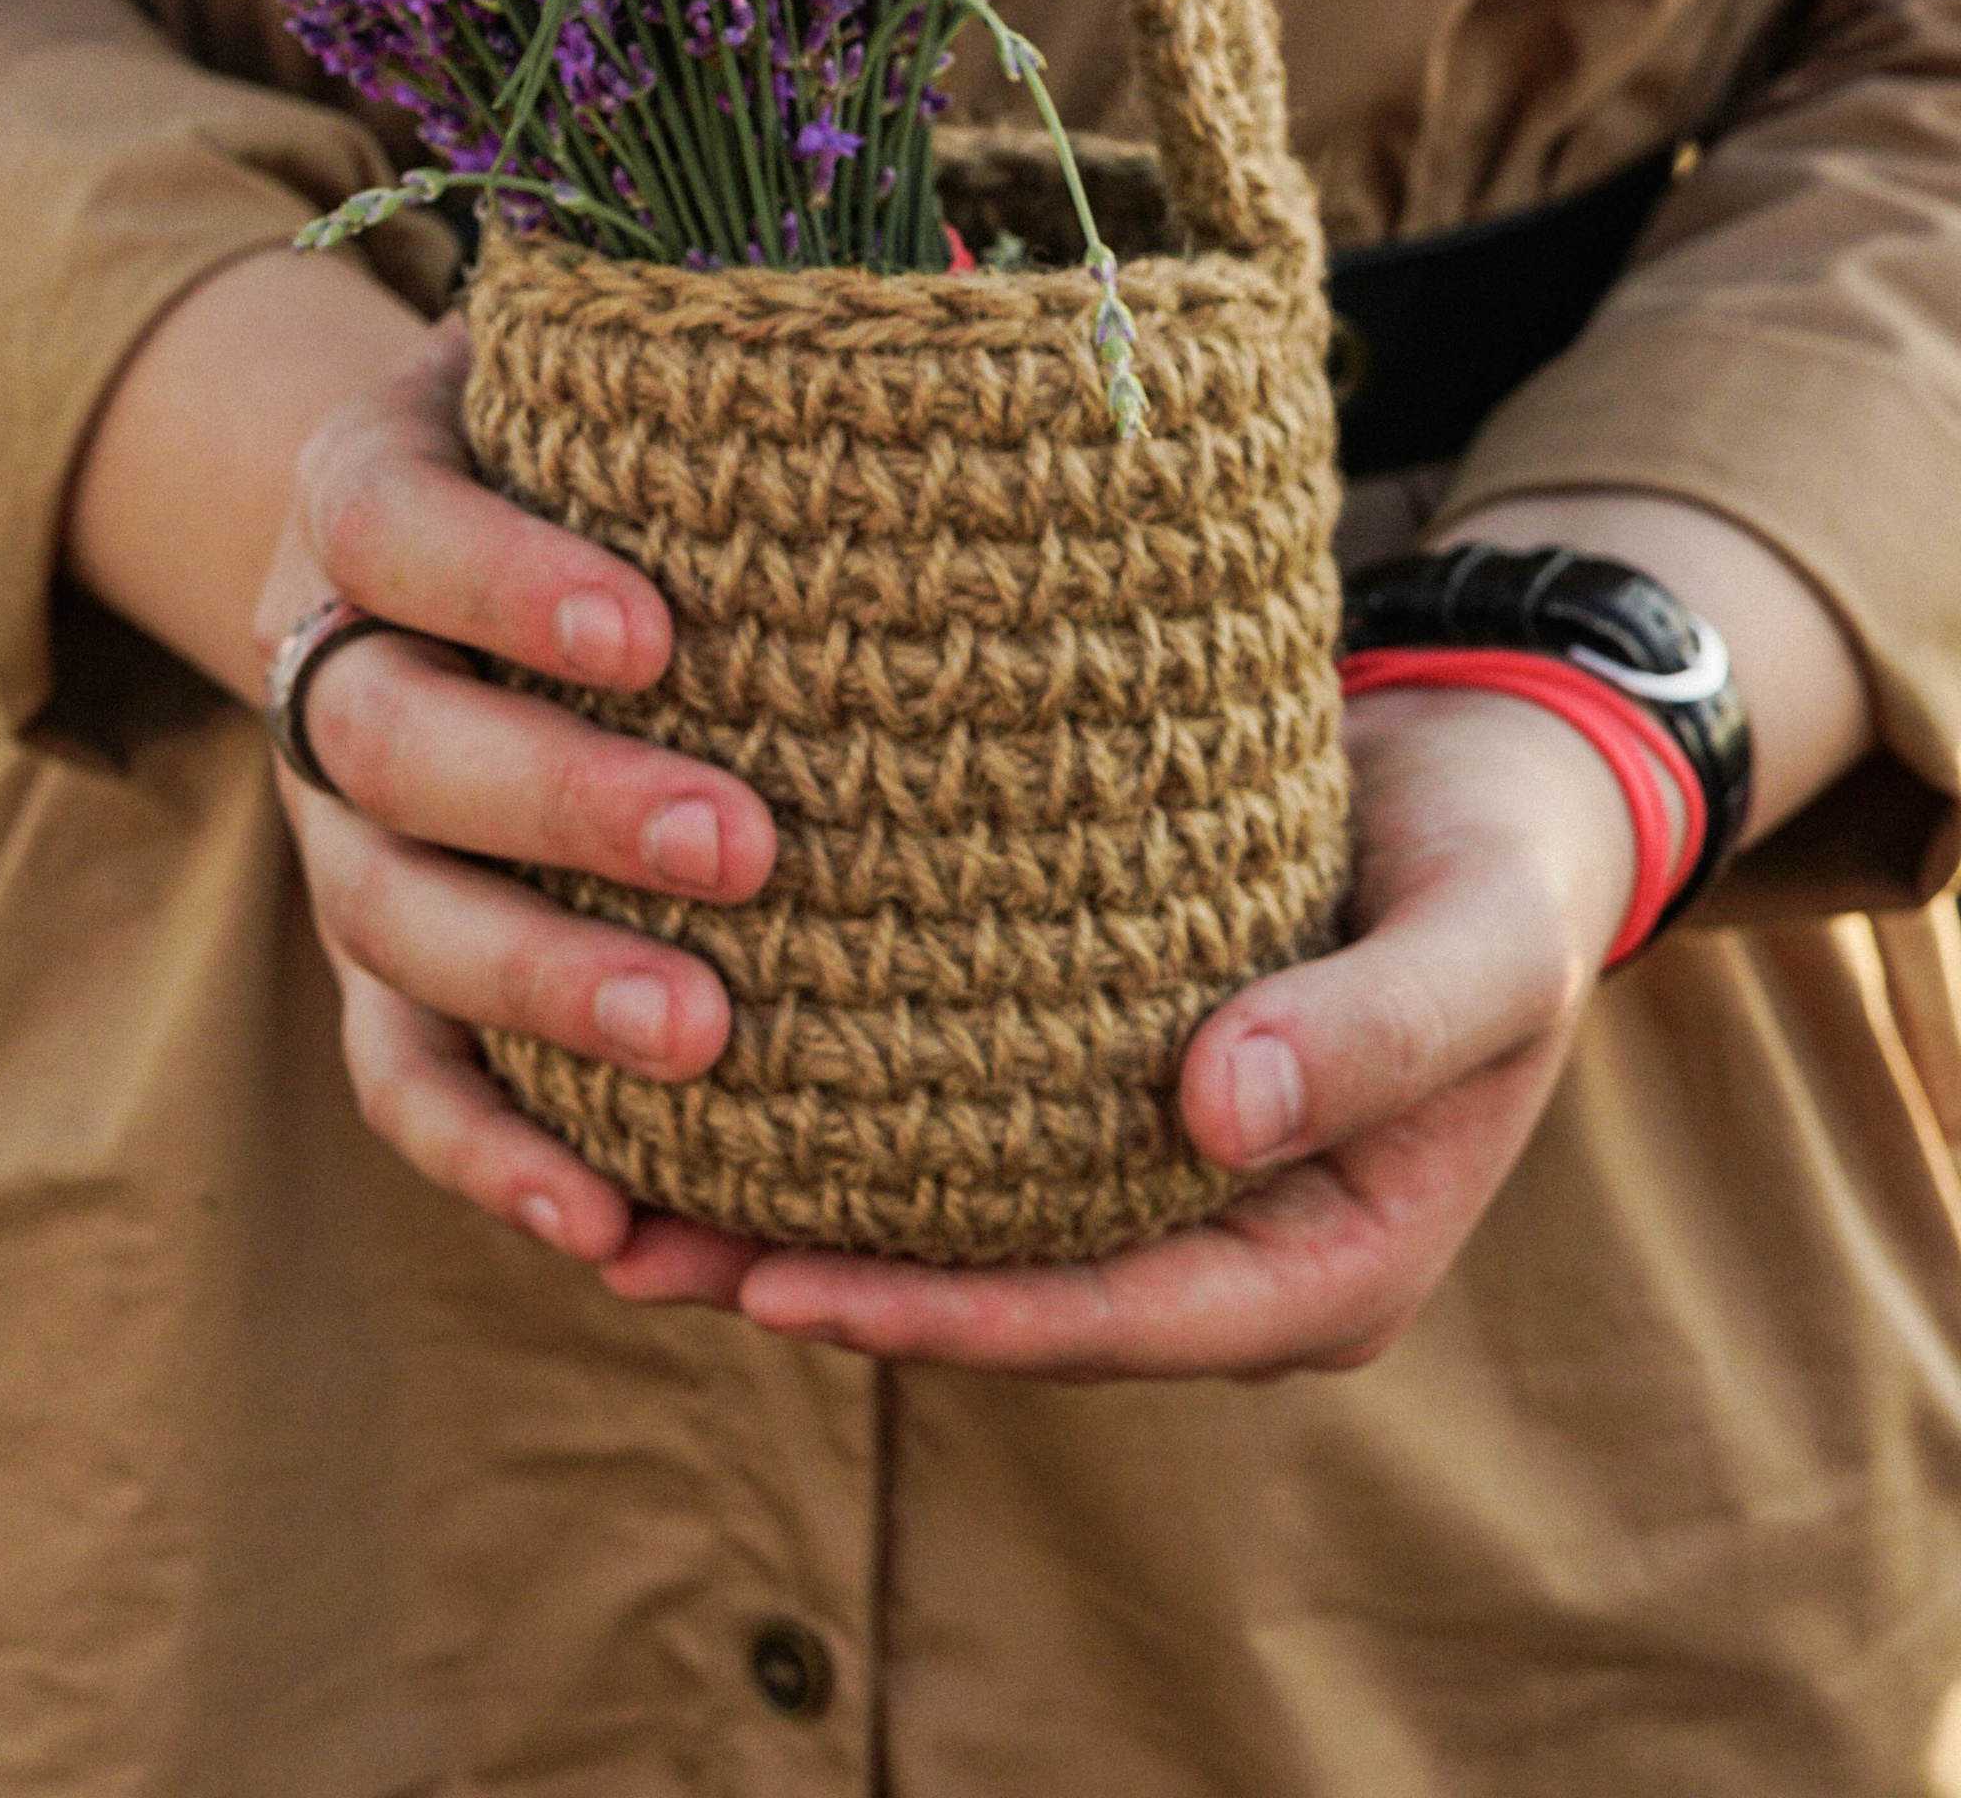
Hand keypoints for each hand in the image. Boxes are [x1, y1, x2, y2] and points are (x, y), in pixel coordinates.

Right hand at [252, 320, 773, 1260]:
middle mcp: (326, 657)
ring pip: (387, 922)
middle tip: (741, 848)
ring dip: (535, 985)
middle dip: (556, 801)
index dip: (502, 580)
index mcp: (373, 487)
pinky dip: (489, 1151)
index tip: (656, 628)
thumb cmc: (616, 440)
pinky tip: (607, 1224)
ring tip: (701, 1040)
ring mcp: (338, 826)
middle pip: (390, 740)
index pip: (395, 523)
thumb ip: (744, 339)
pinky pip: (399, 1072)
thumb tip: (960, 288)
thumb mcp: (636, 353)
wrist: (462, 543)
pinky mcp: (376, 961)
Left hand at [597, 679, 1639, 1374]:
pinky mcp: (1093, 1084)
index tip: (776, 1284)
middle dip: (815, 1286)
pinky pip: (952, 1127)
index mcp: (1320, 1268)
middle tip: (622, 1247)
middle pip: (996, 1300)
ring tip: (599, 1192)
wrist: (1503, 780)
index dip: (939, 1320)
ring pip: (951, 1224)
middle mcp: (1217, 1246)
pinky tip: (691, 1071)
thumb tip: (1214, 1122)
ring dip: (784, 1216)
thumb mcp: (1482, 943)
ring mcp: (1151, 1176)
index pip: (1101, 1322)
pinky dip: (830, 1115)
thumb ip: (1375, 1031)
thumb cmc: (1503, 864)